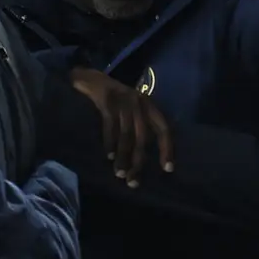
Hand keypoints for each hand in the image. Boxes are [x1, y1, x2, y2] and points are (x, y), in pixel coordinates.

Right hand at [70, 68, 173, 184]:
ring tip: (120, 174)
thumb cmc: (113, 99)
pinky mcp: (107, 101)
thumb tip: (142, 156)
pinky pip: (111, 126)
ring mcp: (124, 101)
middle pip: (143, 137)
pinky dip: (110, 142)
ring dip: (123, 156)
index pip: (164, 129)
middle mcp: (140, 103)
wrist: (90, 77)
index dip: (167, 149)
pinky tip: (108, 156)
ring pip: (127, 135)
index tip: (167, 169)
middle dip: (139, 161)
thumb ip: (139, 126)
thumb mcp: (131, 109)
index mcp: (149, 106)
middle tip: (133, 182)